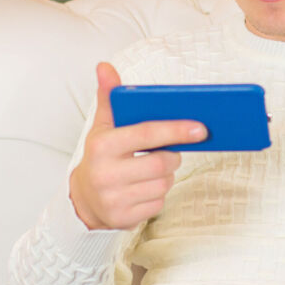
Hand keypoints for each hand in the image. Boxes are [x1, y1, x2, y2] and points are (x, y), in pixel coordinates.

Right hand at [69, 62, 207, 229]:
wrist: (83, 199)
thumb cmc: (101, 157)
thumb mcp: (102, 127)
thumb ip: (108, 97)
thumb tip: (105, 66)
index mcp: (102, 146)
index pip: (147, 134)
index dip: (176, 130)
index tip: (201, 129)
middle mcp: (106, 174)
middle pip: (161, 162)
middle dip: (172, 156)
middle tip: (168, 152)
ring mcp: (114, 199)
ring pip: (163, 184)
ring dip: (166, 176)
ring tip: (153, 170)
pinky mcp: (124, 218)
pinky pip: (158, 203)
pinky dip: (159, 194)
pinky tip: (146, 188)